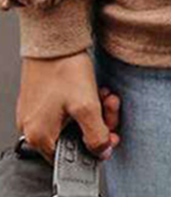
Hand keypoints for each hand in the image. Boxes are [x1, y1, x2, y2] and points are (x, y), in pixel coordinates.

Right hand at [17, 50, 121, 166]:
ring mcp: (35, 113)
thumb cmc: (64, 69)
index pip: (70, 158)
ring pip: (73, 123)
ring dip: (94, 111)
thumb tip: (101, 152)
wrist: (54, 38)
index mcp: (40, 136)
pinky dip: (83, 102)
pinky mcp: (41, 100)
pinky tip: (94, 90)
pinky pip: (66, 110)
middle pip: (74, 139)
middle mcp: (33, 128)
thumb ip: (96, 135)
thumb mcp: (86, 106)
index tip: (110, 137)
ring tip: (104, 95)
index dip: (94, 149)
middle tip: (110, 108)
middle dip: (98, 124)